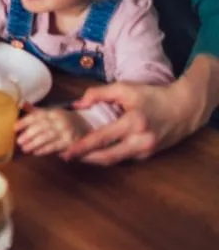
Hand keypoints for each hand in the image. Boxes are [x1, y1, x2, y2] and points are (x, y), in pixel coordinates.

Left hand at [15, 108, 87, 156]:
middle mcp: (60, 120)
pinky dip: (44, 150)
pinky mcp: (71, 142)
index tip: (14, 128)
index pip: (37, 116)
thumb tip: (20, 104)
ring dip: (34, 144)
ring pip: (47, 137)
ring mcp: (66, 131)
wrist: (85, 129)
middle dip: (28, 135)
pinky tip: (36, 152)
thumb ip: (35, 111)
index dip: (25, 121)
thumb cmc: (62, 121)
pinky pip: (55, 146)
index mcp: (54, 112)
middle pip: (42, 127)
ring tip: (25, 148)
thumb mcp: (51, 114)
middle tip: (18, 142)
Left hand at [62, 78, 202, 164]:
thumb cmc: (153, 96)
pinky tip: (96, 151)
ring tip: (77, 154)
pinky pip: (124, 157)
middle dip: (84, 159)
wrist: (184, 109)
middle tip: (65, 156)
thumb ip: (98, 94)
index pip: (102, 138)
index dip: (82, 147)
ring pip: (114, 160)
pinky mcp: (148, 155)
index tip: (66, 151)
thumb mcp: (125, 88)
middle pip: (107, 157)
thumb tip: (77, 104)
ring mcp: (145, 151)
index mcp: (133, 123)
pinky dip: (108, 155)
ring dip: (94, 159)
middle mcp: (140, 141)